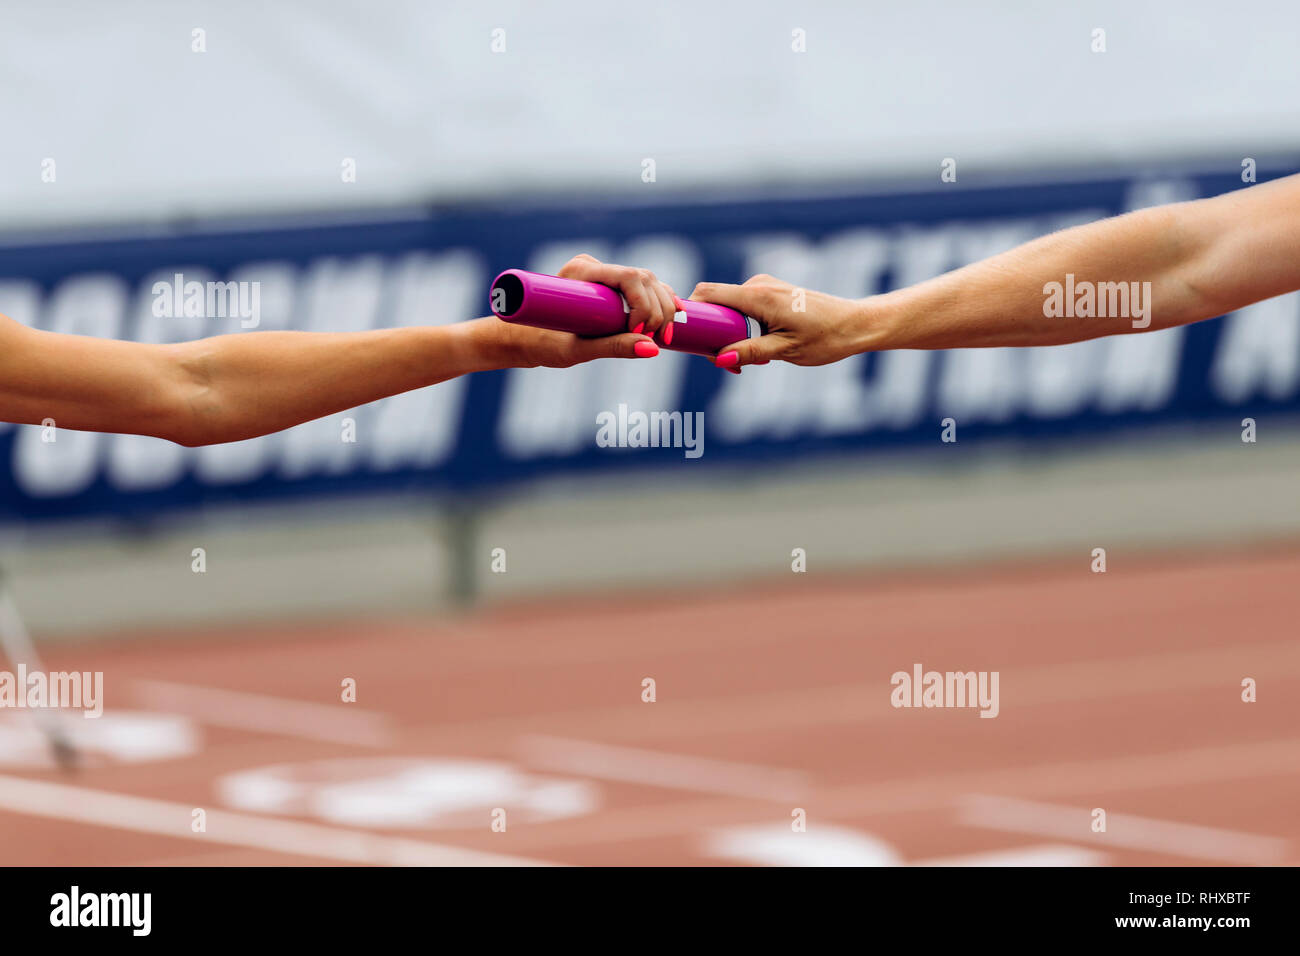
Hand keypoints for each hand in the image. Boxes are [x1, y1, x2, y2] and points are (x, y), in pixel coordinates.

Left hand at [479, 254, 680, 368]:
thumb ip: (614, 347)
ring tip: (663, 337)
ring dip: (664, 307)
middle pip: (644, 278)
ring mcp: (602, 273)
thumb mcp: (578, 349)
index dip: (646, 304)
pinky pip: (644, 288)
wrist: (522, 340)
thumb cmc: (542, 343)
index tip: (643, 333)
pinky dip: (661, 302)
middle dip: (658, 309)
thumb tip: (653, 349)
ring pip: (649, 282)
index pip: (630, 276)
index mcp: (581, 271)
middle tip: (656, 340)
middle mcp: (593, 266)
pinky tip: (672, 319)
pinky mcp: (609, 285)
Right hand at [689, 274, 873, 370]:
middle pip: (715, 304)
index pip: (707, 294)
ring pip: (729, 309)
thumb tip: (719, 358)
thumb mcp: (785, 351)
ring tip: (749, 361)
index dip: (690, 313)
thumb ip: (750, 352)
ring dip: (729, 334)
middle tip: (725, 363)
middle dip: (711, 333)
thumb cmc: (825, 337)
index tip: (686, 339)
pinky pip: (744, 308)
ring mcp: (765, 286)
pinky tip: (760, 349)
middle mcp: (759, 285)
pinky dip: (742, 328)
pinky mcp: (772, 293)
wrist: (856, 324)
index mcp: (758, 296)